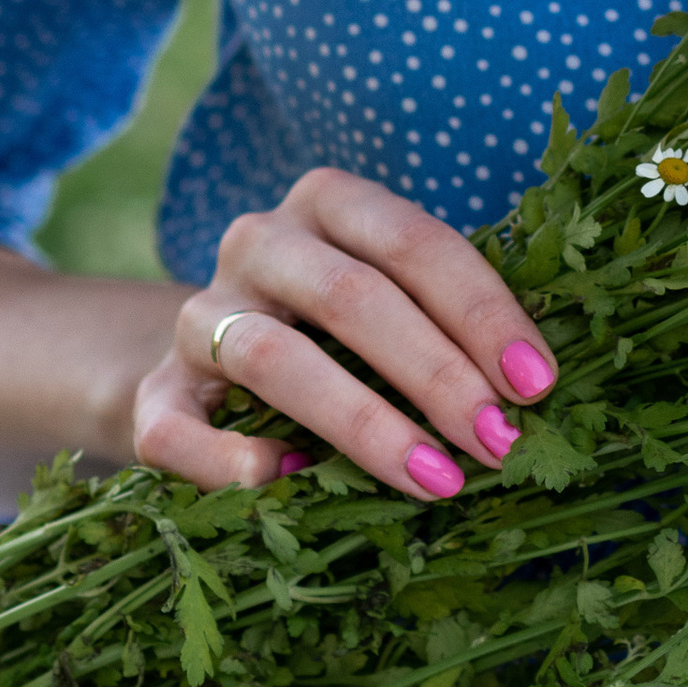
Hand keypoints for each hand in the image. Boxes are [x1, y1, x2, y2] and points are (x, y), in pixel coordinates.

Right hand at [136, 165, 558, 504]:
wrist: (204, 366)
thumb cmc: (333, 332)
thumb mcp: (388, 297)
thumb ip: (444, 321)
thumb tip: (533, 390)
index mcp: (330, 203)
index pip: (417, 243)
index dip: (482, 313)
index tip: (536, 384)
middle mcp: (259, 241)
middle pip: (352, 297)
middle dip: (436, 373)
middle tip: (498, 442)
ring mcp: (199, 315)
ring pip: (274, 358)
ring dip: (364, 425)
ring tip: (436, 480)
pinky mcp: (151, 391)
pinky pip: (179, 431)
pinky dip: (235, 462)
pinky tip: (292, 484)